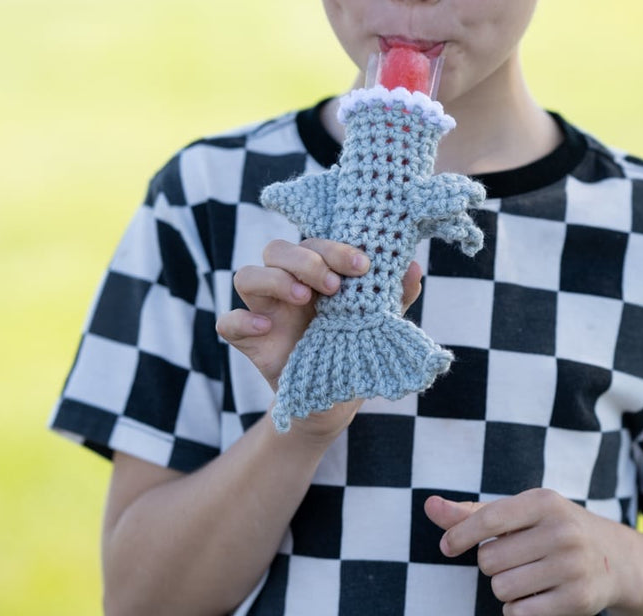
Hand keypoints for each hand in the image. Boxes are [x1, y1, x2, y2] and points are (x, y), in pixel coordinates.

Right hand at [217, 239, 422, 432]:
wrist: (335, 400)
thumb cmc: (354, 347)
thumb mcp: (380, 322)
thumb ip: (395, 295)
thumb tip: (414, 267)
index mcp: (316, 273)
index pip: (314, 242)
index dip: (335, 247)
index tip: (364, 265)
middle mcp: (286, 284)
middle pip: (275, 249)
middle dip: (305, 260)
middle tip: (334, 286)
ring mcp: (264, 310)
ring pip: (245, 275)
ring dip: (274, 279)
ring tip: (303, 298)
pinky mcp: (249, 341)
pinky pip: (227, 323)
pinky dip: (243, 320)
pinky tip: (268, 327)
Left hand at [425, 489, 630, 615]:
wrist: (614, 558)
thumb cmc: (551, 531)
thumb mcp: (520, 515)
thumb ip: (472, 514)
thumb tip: (429, 505)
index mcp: (545, 501)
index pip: (489, 518)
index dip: (460, 535)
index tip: (447, 547)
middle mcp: (562, 531)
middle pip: (489, 561)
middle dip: (493, 565)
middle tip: (515, 559)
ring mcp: (572, 566)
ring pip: (502, 589)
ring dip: (505, 589)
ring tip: (528, 578)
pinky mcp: (578, 600)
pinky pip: (520, 613)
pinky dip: (518, 610)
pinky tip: (537, 597)